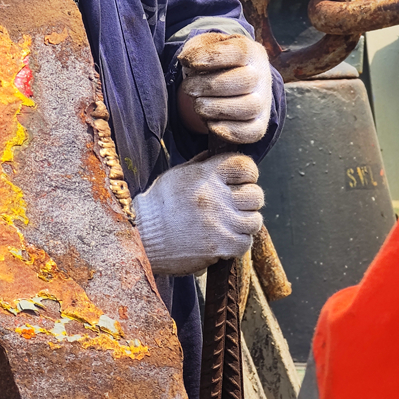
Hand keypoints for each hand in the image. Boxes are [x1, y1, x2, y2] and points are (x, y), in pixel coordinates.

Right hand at [132, 152, 263, 276]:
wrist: (142, 236)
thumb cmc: (159, 205)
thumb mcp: (177, 175)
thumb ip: (201, 164)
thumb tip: (217, 153)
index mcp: (205, 175)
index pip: (246, 166)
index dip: (248, 174)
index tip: (241, 182)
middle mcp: (214, 196)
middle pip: (255, 195)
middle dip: (248, 200)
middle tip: (236, 206)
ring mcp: (219, 223)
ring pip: (254, 220)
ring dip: (244, 223)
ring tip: (229, 224)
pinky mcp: (219, 246)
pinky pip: (245, 243)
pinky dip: (238, 242)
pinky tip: (224, 239)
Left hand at [178, 32, 271, 144]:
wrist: (232, 83)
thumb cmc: (217, 63)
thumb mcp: (207, 46)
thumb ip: (196, 47)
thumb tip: (186, 59)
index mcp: (252, 52)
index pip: (239, 52)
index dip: (212, 57)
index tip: (189, 63)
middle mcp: (262, 76)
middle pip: (246, 80)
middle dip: (210, 86)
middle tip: (189, 88)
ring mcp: (263, 102)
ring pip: (249, 107)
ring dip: (217, 108)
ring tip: (198, 105)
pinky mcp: (259, 125)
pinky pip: (251, 132)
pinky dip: (229, 131)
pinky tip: (210, 124)